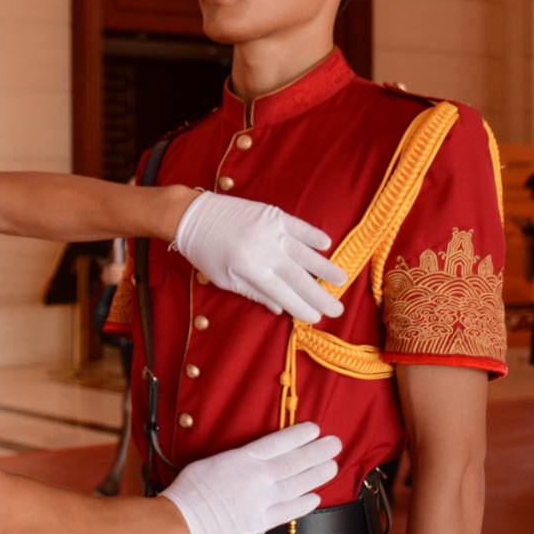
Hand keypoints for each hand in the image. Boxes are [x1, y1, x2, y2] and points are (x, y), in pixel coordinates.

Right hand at [161, 422, 340, 533]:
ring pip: (297, 485)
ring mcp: (262, 501)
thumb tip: (246, 460)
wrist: (183, 520)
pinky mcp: (261, 522)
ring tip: (332, 467)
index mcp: (243, 459)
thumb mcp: (210, 463)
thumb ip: (234, 461)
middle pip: (294, 462)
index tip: (314, 429)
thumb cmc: (189, 490)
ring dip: (317, 475)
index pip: (278, 443)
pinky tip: (316, 498)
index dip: (299, 435)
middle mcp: (257, 478)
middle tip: (334, 444)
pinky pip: (289, 512)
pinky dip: (304, 504)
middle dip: (317, 452)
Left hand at [173, 192, 347, 322]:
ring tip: (342, 280)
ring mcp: (270, 230)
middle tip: (338, 309)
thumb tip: (280, 308)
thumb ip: (254, 292)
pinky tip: (326, 245)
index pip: (283, 293)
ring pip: (304, 252)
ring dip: (324, 267)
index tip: (317, 319)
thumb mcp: (223, 279)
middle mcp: (264, 250)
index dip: (301, 307)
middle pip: (298, 277)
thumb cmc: (205, 252)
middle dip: (319, 295)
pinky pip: (298, 225)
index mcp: (250, 269)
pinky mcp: (271, 214)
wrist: (192, 215)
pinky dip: (313, 235)